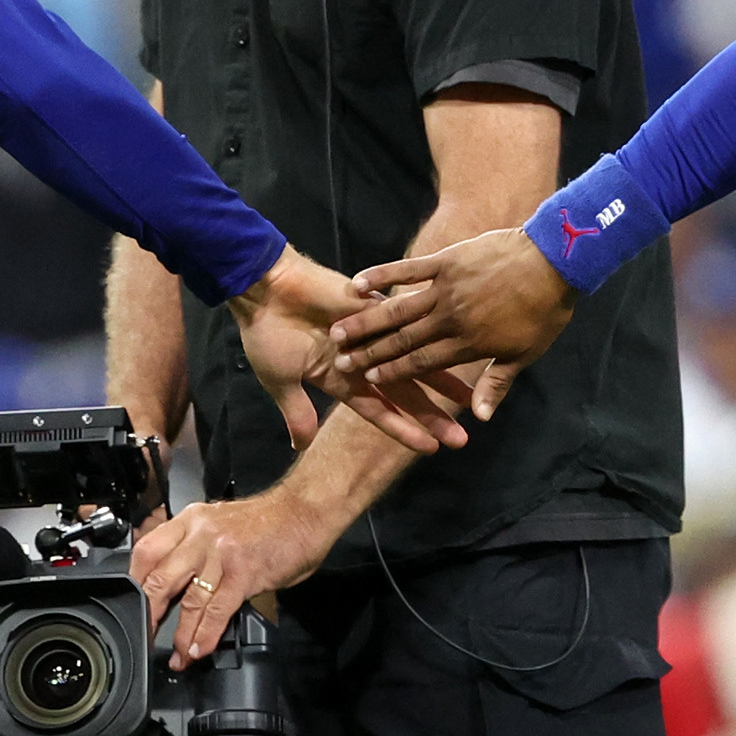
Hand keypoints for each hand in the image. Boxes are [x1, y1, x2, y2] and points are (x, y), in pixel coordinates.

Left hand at [133, 489, 334, 665]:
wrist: (304, 512)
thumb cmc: (266, 521)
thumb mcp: (219, 522)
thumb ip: (194, 545)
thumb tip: (176, 581)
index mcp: (190, 521)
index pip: (147, 550)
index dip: (135, 582)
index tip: (132, 605)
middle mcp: (201, 535)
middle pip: (161, 579)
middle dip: (150, 614)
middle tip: (146, 635)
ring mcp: (221, 555)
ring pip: (189, 601)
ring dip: (180, 634)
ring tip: (178, 656)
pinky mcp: (244, 574)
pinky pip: (217, 610)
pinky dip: (205, 635)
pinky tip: (199, 649)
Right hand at [230, 250, 468, 454]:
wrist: (263, 287)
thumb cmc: (266, 333)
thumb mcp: (280, 380)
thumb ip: (297, 411)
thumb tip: (301, 446)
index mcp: (342, 379)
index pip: (380, 411)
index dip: (405, 430)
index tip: (431, 449)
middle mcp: (364, 359)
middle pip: (406, 392)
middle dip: (433, 416)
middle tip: (463, 438)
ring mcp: (372, 334)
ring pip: (415, 361)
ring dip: (442, 381)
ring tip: (472, 398)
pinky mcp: (375, 307)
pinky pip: (406, 325)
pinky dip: (427, 338)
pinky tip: (456, 347)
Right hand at [332, 228, 579, 411]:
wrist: (553, 260)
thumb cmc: (544, 310)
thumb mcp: (525, 353)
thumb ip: (496, 384)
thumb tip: (479, 417)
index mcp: (468, 343)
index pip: (423, 363)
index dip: (394, 372)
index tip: (369, 378)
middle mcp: (450, 319)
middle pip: (402, 339)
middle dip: (370, 352)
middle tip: (342, 361)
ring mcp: (445, 288)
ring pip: (397, 309)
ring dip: (366, 322)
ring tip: (338, 331)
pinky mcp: (446, 260)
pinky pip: (408, 269)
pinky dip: (382, 276)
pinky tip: (359, 282)